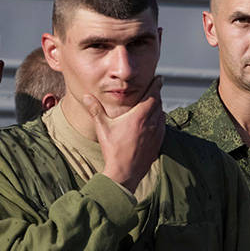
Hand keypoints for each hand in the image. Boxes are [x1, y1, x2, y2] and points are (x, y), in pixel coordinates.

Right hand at [83, 76, 165, 192]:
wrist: (125, 173)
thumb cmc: (113, 150)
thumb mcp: (102, 128)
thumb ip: (95, 110)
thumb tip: (87, 96)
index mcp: (139, 116)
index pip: (152, 95)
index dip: (156, 85)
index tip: (159, 78)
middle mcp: (151, 123)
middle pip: (158, 103)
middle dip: (156, 94)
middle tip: (154, 88)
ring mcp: (157, 133)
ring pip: (162, 114)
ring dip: (159, 107)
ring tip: (154, 103)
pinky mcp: (159, 143)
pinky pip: (163, 126)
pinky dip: (160, 120)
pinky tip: (155, 120)